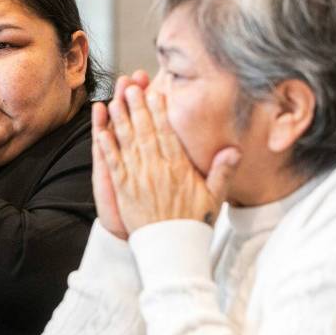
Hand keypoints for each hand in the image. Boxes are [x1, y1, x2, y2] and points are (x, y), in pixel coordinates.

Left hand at [95, 80, 241, 233]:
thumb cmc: (194, 222)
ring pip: (127, 142)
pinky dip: (107, 146)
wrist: (171, 248)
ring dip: (120, 120)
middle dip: (138, 107)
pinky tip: (101, 130)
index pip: (168, 133)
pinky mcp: (123, 188)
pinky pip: (113, 162)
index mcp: (179, 168)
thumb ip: (222, 171)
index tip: (156, 92)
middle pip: (145, 131)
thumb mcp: (214, 197)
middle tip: (132, 86)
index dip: (160, 111)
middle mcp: (157, 169)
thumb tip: (235, 149)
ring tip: (115, 99)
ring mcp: (138, 177)